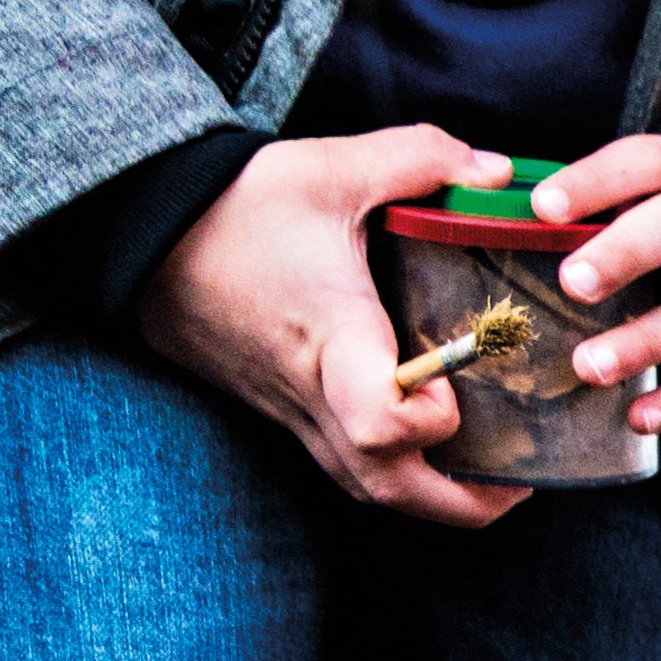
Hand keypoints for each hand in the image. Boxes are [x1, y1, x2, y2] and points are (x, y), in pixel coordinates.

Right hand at [140, 124, 528, 525]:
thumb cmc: (235, 202)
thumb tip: (499, 172)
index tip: (456, 386)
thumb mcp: (329, 167)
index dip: (429, 422)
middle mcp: (310, 391)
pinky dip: (391, 473)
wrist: (139, 230)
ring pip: (362, 488)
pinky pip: (339, 466)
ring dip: (430, 495)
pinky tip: (427, 446)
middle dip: (463, 502)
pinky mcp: (275, 409)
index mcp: (330, 339)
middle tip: (521, 481)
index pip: (379, 425)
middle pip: (385, 488)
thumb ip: (420, 159)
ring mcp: (288, 409)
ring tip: (489, 476)